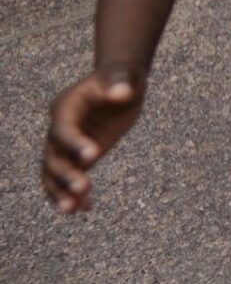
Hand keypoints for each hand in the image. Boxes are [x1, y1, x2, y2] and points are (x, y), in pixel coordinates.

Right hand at [42, 70, 143, 213]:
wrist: (121, 85)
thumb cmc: (122, 76)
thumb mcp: (125, 74)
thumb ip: (121, 81)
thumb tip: (121, 93)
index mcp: (66, 107)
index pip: (63, 128)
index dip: (74, 143)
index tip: (92, 157)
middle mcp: (60, 128)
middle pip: (54, 155)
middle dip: (66, 173)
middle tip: (84, 188)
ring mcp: (66, 145)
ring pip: (54, 172)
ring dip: (60, 191)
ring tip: (73, 209)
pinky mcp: (77, 157)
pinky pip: (69, 177)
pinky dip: (74, 194)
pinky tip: (85, 208)